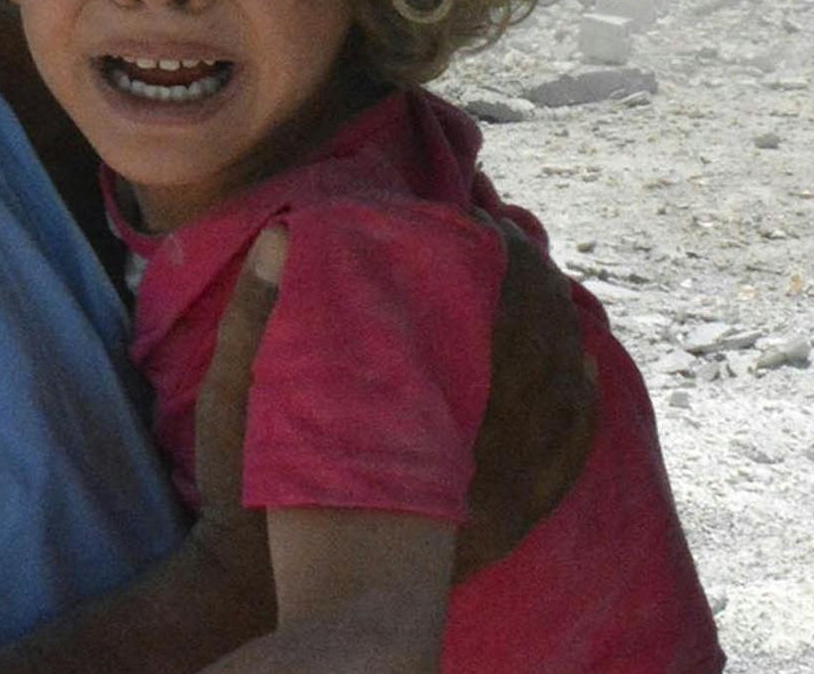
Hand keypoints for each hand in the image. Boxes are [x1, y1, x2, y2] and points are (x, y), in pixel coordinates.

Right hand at [197, 217, 597, 588]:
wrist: (270, 592)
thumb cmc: (246, 493)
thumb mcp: (231, 395)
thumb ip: (257, 312)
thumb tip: (285, 232)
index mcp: (416, 404)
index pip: (487, 310)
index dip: (496, 257)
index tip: (482, 220)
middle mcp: (471, 449)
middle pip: (533, 346)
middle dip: (533, 285)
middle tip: (515, 239)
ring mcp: (494, 493)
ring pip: (558, 397)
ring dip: (561, 333)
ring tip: (552, 289)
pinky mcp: (499, 525)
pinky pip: (565, 459)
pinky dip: (581, 409)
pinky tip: (582, 376)